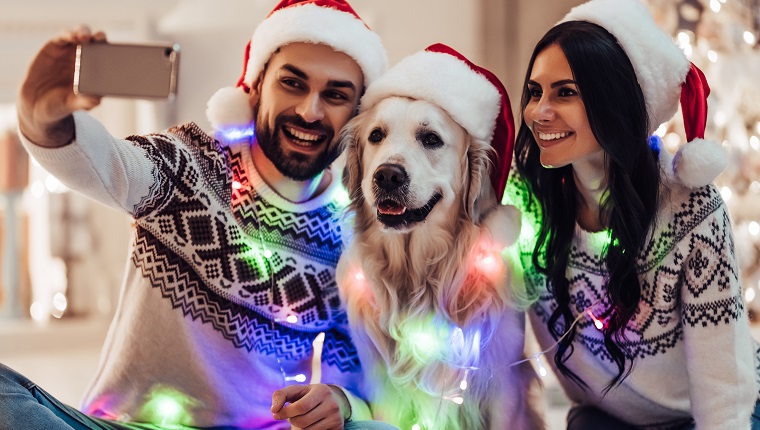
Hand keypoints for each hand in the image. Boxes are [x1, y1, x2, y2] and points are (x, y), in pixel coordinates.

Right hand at [17, 25, 105, 147]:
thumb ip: (84, 102)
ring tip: (84, 38)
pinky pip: (63, 36)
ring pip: (81, 35)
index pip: (108, 57)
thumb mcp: (73, 105)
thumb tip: (97, 100)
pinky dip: (68, 34)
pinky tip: (71, 37)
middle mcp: (85, 58)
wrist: (36, 104)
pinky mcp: (55, 46)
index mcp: (96, 72)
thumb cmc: (61, 105)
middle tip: (101, 39)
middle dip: (101, 38)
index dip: (113, 52)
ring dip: (84, 33)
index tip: (117, 51)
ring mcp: (70, 51)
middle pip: (97, 42)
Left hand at [271, 384, 350, 429]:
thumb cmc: (308, 396)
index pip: (301, 407)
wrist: (333, 401)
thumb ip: (281, 395)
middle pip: (303, 421)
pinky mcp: (338, 429)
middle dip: (292, 420)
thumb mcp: (296, 391)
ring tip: (303, 419)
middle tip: (294, 415)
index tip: (276, 414)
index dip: (286, 412)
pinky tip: (312, 424)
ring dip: (299, 428)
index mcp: (322, 391)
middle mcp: (332, 404)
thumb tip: (274, 411)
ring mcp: (336, 418)